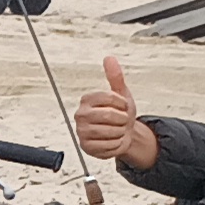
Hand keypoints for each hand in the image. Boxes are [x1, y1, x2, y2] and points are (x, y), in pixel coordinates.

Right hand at [73, 54, 158, 170]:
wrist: (123, 135)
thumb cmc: (120, 114)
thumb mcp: (121, 94)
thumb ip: (115, 77)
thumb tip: (109, 58)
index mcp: (87, 99)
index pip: (110, 97)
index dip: (123, 104)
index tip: (123, 106)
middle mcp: (80, 114)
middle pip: (110, 115)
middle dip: (122, 119)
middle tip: (120, 121)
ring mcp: (82, 131)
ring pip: (110, 131)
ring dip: (120, 132)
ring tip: (116, 130)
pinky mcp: (86, 147)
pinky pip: (108, 146)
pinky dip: (116, 145)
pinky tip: (112, 141)